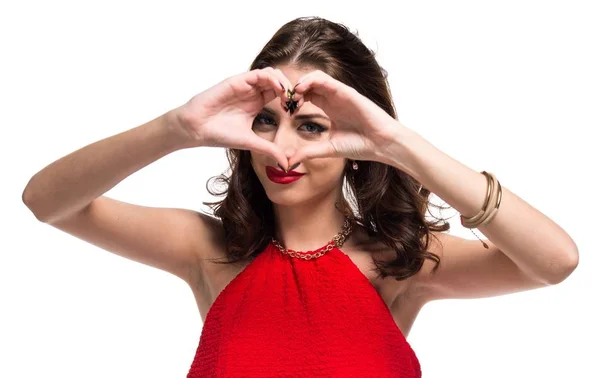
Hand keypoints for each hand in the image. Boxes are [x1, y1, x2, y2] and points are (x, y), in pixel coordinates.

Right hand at [172, 67, 293, 169]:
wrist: (196, 128)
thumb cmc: (219, 134)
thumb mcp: (251, 143)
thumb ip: (269, 150)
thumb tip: (286, 165)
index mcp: (257, 103)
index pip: (280, 93)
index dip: (291, 99)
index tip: (295, 111)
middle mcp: (252, 92)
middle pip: (278, 80)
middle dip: (291, 89)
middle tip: (295, 102)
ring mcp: (245, 85)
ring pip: (271, 73)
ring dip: (283, 82)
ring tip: (287, 96)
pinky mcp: (238, 81)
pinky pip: (259, 73)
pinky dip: (272, 79)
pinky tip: (278, 91)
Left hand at [287, 69, 408, 167]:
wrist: (381, 144)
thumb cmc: (360, 145)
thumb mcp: (327, 149)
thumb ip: (308, 152)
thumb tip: (289, 162)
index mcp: (329, 108)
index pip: (307, 95)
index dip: (293, 99)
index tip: (285, 110)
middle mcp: (334, 98)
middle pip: (309, 83)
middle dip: (294, 89)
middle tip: (285, 101)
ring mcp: (340, 93)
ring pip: (316, 77)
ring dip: (301, 82)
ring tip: (292, 94)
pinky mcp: (347, 92)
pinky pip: (326, 80)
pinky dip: (311, 81)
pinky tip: (301, 90)